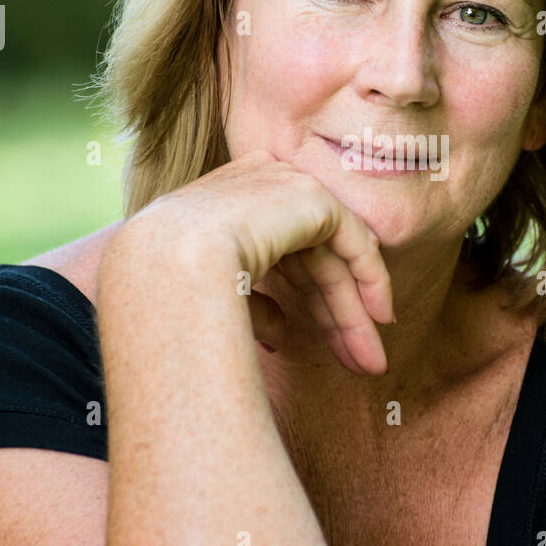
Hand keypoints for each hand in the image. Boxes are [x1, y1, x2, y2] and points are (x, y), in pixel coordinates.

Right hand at [127, 149, 394, 375]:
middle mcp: (252, 185)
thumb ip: (248, 304)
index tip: (320, 342)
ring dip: (354, 313)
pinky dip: (371, 279)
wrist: (164, 268)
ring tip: (371, 362)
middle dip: (334, 315)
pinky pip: (353, 239)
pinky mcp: (311, 195)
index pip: (276, 251)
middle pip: (308, 258)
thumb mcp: (208, 297)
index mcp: (218, 205)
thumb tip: (282, 332)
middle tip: (358, 362)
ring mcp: (282, 183)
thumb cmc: (166, 294)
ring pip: (332, 256)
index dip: (305, 298)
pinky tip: (381, 318)